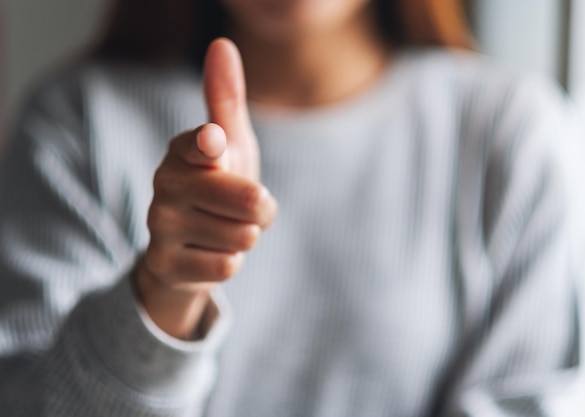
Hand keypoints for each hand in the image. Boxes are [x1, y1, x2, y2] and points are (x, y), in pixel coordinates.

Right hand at [136, 38, 277, 339]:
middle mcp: (165, 184)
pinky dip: (230, 262)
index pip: (199, 145)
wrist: (187, 247)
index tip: (214, 142)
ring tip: (224, 229)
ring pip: (242, 236)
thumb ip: (226, 101)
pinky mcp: (165, 265)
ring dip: (246, 237)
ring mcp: (160, 226)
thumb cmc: (217, 187)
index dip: (210, 145)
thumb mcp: (230, 145)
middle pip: (248, 200)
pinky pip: (226, 266)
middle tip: (247, 206)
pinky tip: (210, 254)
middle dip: (261, 208)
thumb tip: (221, 43)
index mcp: (183, 150)